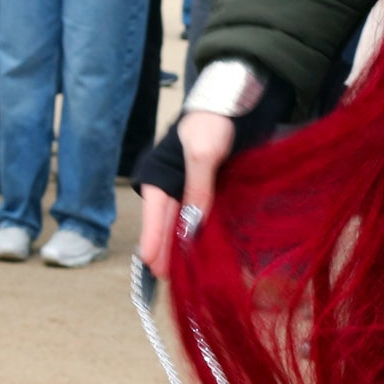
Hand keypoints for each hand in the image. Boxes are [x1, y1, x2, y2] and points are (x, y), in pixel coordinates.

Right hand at [138, 110, 238, 276]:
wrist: (231, 105)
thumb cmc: (211, 123)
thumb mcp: (203, 154)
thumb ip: (198, 188)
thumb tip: (193, 223)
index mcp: (160, 179)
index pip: (154, 216)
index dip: (153, 241)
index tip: (152, 264)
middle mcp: (171, 188)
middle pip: (165, 225)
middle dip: (165, 250)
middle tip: (165, 278)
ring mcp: (187, 190)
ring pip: (180, 224)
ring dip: (179, 246)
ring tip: (179, 271)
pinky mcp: (204, 191)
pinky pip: (196, 216)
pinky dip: (195, 233)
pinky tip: (197, 250)